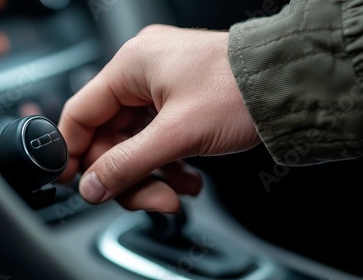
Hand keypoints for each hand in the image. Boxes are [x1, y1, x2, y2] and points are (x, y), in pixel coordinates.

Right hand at [58, 24, 259, 212]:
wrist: (289, 84)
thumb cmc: (242, 89)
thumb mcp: (178, 134)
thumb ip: (128, 164)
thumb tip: (93, 185)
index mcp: (132, 65)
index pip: (81, 113)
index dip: (72, 151)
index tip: (73, 181)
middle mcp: (142, 73)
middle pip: (110, 136)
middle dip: (127, 174)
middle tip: (148, 199)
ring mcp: (162, 88)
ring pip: (135, 143)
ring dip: (151, 175)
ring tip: (174, 194)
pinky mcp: (179, 103)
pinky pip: (157, 140)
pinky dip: (168, 164)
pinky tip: (187, 180)